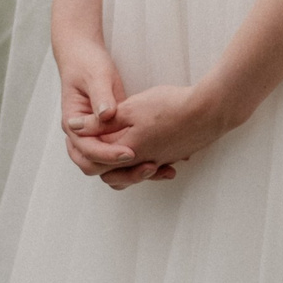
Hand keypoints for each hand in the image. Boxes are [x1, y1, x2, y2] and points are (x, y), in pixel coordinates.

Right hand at [54, 36, 152, 179]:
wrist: (84, 56)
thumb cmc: (88, 64)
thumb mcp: (96, 76)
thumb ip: (101, 95)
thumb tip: (106, 114)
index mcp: (73, 124)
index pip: (87, 150)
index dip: (108, 154)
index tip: (131, 153)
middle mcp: (82, 136)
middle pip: (95, 166)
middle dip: (121, 171)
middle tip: (148, 167)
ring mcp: (95, 137)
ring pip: (108, 168)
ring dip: (131, 172)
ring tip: (159, 170)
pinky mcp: (110, 135)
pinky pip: (120, 156)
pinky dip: (137, 163)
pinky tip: (161, 162)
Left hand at [83, 81, 243, 189]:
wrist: (210, 110)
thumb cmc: (169, 106)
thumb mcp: (130, 107)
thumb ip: (101, 121)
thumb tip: (73, 127)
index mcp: (128, 151)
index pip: (98, 161)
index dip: (87, 149)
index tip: (84, 134)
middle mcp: (144, 162)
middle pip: (115, 175)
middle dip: (104, 163)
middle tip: (97, 148)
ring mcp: (162, 161)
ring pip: (135, 173)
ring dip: (125, 167)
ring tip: (119, 152)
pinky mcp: (175, 156)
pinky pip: (155, 167)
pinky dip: (145, 163)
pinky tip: (149, 149)